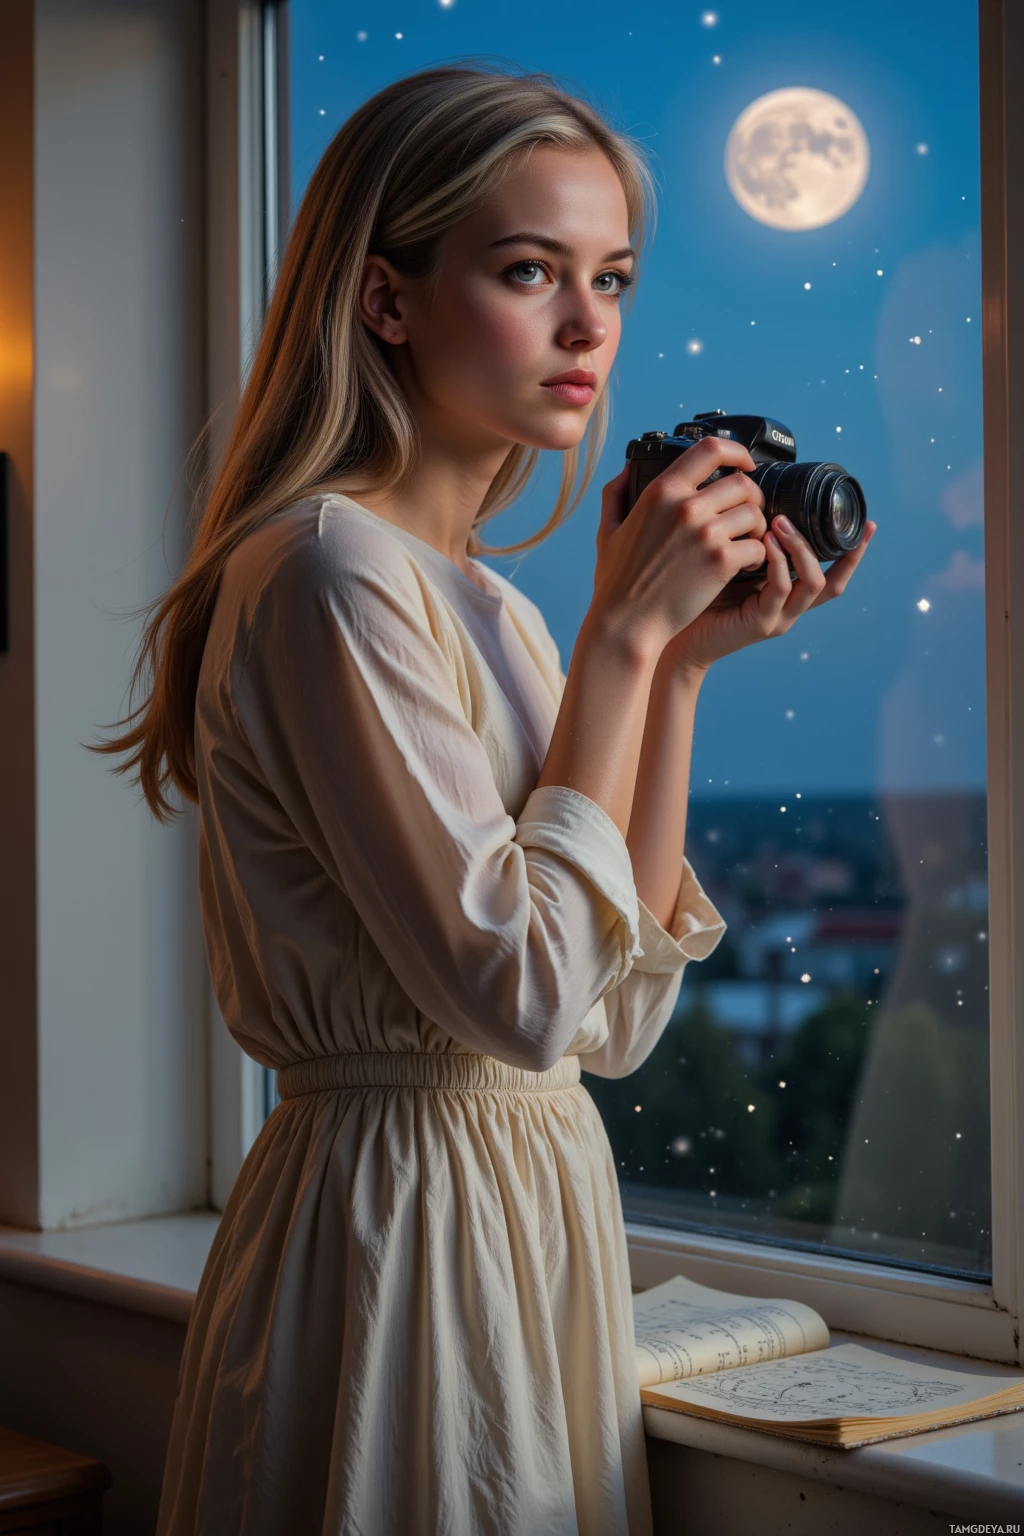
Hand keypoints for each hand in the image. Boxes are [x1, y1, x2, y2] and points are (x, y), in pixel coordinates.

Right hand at [590, 440, 768, 657]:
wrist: (627, 622)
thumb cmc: (618, 582)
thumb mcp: (608, 530)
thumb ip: (616, 494)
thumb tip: (629, 469)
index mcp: (662, 492)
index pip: (710, 449)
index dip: (736, 451)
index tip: (745, 463)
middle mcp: (686, 507)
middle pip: (742, 483)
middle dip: (752, 497)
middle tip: (748, 514)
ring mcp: (706, 533)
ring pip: (755, 513)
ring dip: (758, 527)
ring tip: (748, 541)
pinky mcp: (721, 561)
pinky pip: (758, 546)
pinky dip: (758, 555)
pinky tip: (745, 565)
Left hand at [659, 514, 877, 675]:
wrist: (672, 632)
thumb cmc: (695, 593)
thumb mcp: (729, 560)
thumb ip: (748, 539)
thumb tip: (754, 496)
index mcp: (786, 591)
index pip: (830, 570)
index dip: (852, 550)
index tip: (868, 523)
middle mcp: (789, 606)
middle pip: (834, 580)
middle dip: (841, 548)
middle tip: (817, 514)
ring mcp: (779, 617)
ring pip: (812, 582)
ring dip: (800, 548)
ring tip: (780, 523)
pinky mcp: (761, 623)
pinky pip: (781, 589)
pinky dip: (778, 562)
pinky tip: (764, 543)